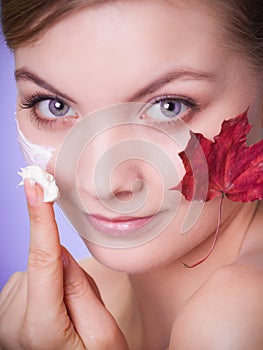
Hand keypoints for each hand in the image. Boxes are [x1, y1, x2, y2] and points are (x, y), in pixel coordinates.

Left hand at [0, 181, 127, 349]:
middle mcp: (13, 318)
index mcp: (41, 326)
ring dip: (59, 286)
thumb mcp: (104, 335)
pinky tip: (54, 315)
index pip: (42, 259)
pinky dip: (47, 290)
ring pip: (40, 273)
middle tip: (84, 310)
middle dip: (70, 276)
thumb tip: (61, 253)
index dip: (40, 220)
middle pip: (48, 267)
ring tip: (69, 318)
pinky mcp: (4, 307)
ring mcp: (4, 313)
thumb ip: (83, 290)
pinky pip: (32, 281)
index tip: (36, 187)